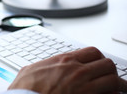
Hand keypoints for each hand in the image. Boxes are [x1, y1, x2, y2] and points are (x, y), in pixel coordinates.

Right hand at [8, 47, 126, 93]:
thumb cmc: (24, 88)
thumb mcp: (30, 70)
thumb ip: (43, 66)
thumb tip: (42, 67)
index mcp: (64, 61)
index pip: (93, 52)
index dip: (98, 60)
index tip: (98, 66)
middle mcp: (77, 71)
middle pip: (107, 64)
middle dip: (109, 71)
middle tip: (108, 78)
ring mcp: (84, 87)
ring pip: (114, 80)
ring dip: (116, 85)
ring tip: (115, 90)